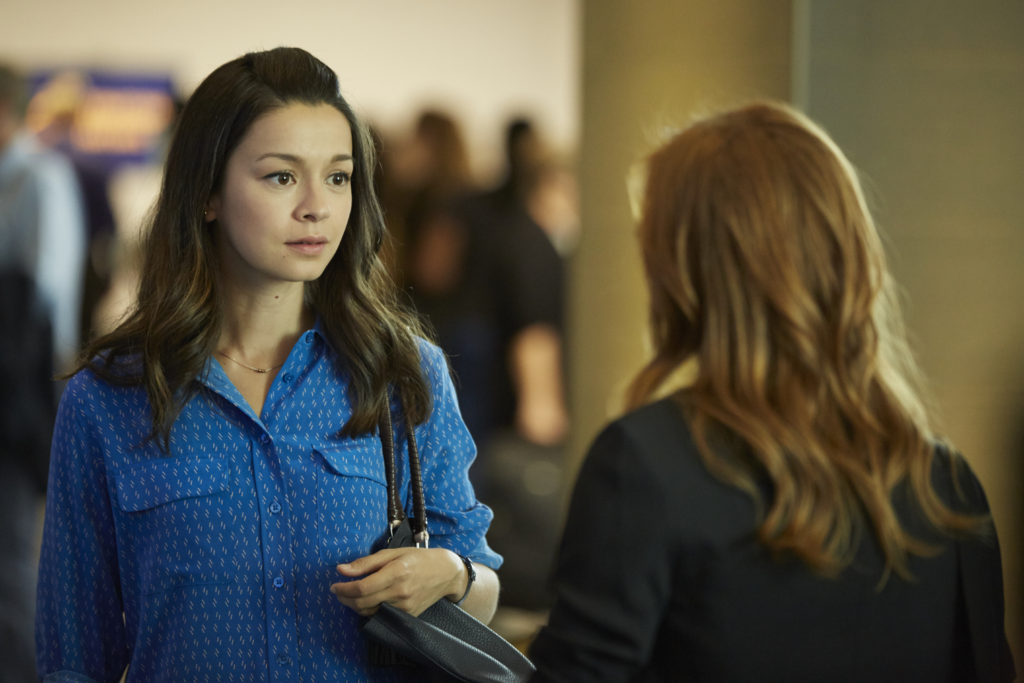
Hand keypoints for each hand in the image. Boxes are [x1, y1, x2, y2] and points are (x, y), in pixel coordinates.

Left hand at [329, 547, 465, 616]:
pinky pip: (381, 615)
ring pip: (370, 612)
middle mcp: (400, 592)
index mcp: (397, 572)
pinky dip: (369, 609)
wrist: (446, 572)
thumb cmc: (418, 558)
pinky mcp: (408, 615)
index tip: (334, 585)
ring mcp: (405, 606)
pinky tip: (366, 601)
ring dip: (354, 605)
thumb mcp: (393, 553)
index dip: (344, 589)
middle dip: (345, 599)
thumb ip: (366, 562)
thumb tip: (341, 569)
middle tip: (338, 591)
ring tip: (350, 595)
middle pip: (363, 603)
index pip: (362, 588)